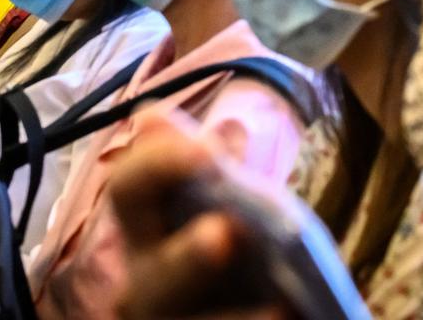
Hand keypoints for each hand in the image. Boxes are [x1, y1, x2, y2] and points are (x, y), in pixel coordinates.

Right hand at [110, 115, 288, 319]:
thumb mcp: (224, 197)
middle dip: (189, 257)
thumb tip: (192, 122)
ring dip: (233, 317)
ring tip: (281, 308)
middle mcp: (144, 280)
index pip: (128, 188)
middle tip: (225, 234)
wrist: (241, 297)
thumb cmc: (231, 238)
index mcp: (143, 228)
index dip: (158, 164)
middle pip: (156, 273)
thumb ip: (211, 164)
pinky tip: (294, 315)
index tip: (207, 149)